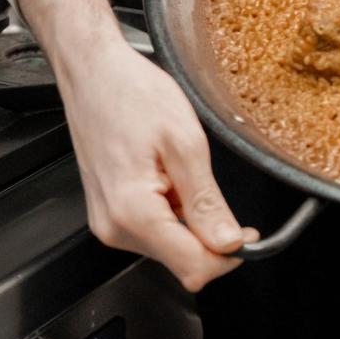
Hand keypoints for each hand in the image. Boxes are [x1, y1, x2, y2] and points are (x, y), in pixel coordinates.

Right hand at [57, 31, 253, 291]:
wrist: (92, 71)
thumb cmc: (130, 92)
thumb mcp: (184, 141)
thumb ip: (207, 201)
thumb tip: (228, 242)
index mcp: (133, 212)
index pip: (194, 268)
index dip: (229, 254)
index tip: (247, 233)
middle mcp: (114, 227)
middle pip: (181, 262)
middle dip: (209, 237)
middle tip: (216, 190)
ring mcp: (107, 222)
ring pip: (168, 247)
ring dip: (189, 220)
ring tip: (182, 172)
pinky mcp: (108, 212)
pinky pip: (152, 229)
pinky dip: (170, 211)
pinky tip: (167, 174)